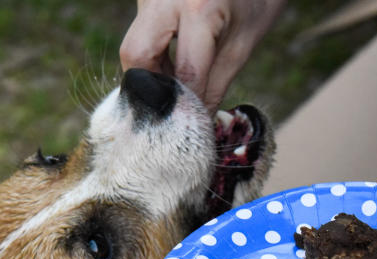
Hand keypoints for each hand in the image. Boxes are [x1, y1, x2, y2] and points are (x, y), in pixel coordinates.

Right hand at [119, 0, 284, 113]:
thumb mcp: (243, 43)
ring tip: (177, 84)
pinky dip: (154, 56)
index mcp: (199, 8)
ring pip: (133, 45)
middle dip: (150, 86)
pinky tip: (172, 65)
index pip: (185, 73)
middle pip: (136, 54)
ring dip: (151, 72)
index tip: (191, 128)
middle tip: (172, 104)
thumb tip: (195, 123)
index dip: (188, 107)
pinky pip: (142, 34)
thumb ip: (215, 85)